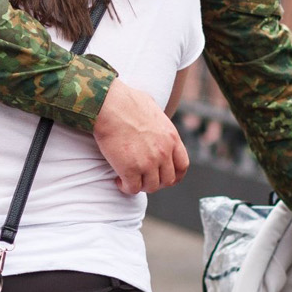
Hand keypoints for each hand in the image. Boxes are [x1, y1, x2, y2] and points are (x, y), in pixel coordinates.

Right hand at [94, 78, 188, 194]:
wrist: (109, 105)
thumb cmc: (126, 102)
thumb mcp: (153, 111)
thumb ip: (159, 124)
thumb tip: (154, 123)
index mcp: (171, 138)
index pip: (182, 166)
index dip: (174, 176)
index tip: (164, 177)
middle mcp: (164, 152)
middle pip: (168, 180)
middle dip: (155, 181)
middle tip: (142, 178)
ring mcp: (148, 162)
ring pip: (151, 187)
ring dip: (140, 185)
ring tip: (129, 178)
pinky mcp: (130, 169)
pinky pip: (133, 189)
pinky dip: (125, 187)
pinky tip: (118, 180)